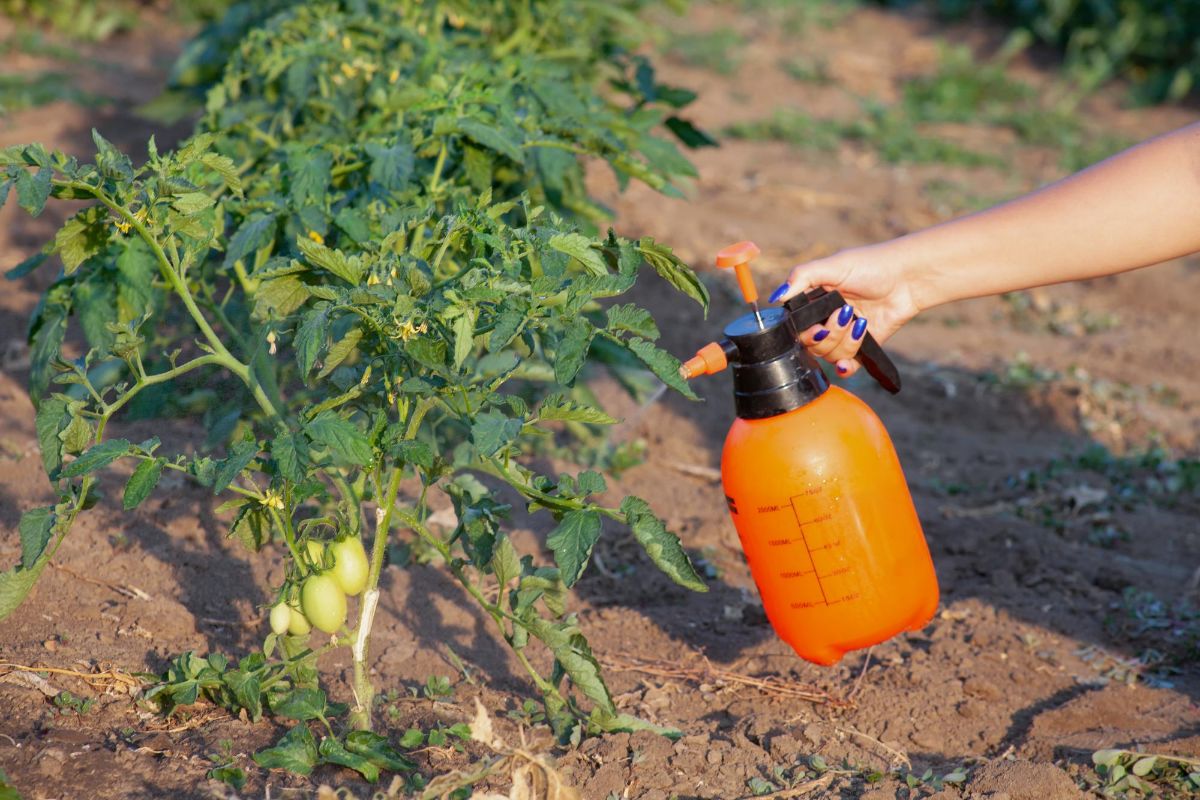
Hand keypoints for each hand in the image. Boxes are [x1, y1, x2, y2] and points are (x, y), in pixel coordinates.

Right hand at [767, 245, 919, 376]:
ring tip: (860, 322)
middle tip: (844, 314)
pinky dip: (847, 367)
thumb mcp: (833, 265)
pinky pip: (848, 366)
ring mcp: (844, 334)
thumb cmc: (872, 265)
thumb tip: (776, 297)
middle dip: (827, 334)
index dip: (802, 331)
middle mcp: (826, 319)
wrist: (909, 277)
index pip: (795, 326)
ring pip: (830, 355)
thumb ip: (802, 277)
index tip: (815, 326)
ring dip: (844, 342)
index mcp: (814, 301)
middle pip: (811, 344)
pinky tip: (849, 362)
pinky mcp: (863, 346)